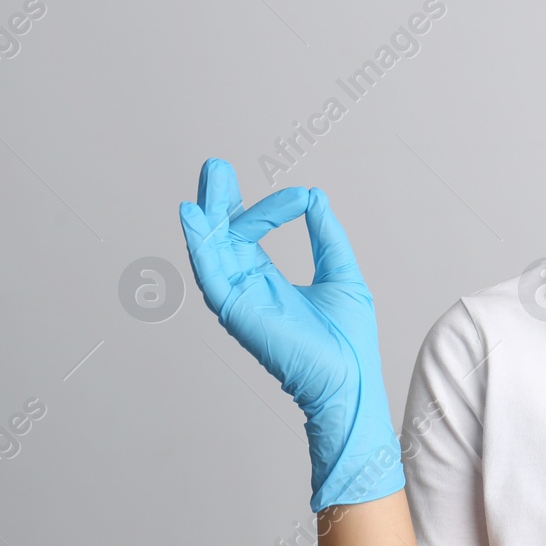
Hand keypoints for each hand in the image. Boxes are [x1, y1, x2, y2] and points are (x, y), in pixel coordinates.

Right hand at [177, 158, 404, 511]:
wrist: (350, 379)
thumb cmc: (346, 338)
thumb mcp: (340, 270)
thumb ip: (324, 234)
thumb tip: (315, 196)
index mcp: (267, 281)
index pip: (247, 236)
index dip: (256, 208)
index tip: (296, 194)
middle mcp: (246, 288)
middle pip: (221, 238)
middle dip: (216, 202)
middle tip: (214, 167)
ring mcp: (238, 299)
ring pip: (212, 251)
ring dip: (206, 216)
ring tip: (206, 183)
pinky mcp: (237, 310)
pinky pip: (210, 273)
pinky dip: (200, 244)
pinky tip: (195, 216)